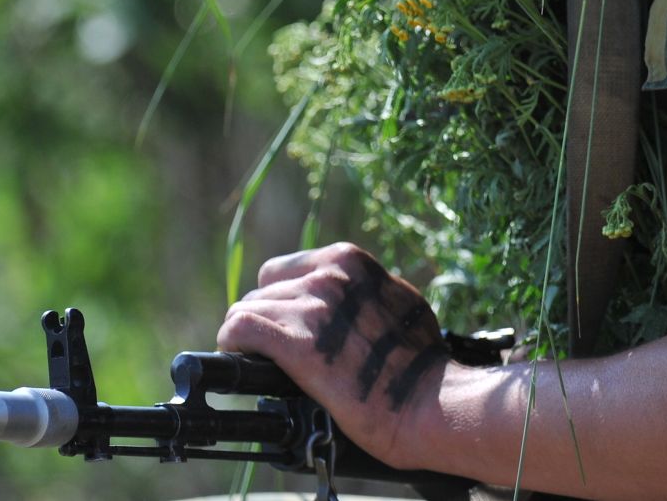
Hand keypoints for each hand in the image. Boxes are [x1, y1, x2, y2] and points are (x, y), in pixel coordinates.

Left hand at [216, 242, 448, 465]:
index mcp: (349, 262)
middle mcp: (328, 276)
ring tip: (261, 362)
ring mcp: (312, 307)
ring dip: (251, 337)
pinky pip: (240, 328)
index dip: (280, 301)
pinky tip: (240, 358)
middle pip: (264, 290)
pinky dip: (233, 342)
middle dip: (267, 320)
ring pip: (248, 309)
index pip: (285, 271)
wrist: (433, 403)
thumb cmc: (423, 365)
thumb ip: (362, 295)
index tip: (284, 325)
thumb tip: (342, 305)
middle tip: (275, 352)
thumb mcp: (399, 304)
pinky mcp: (296, 343)